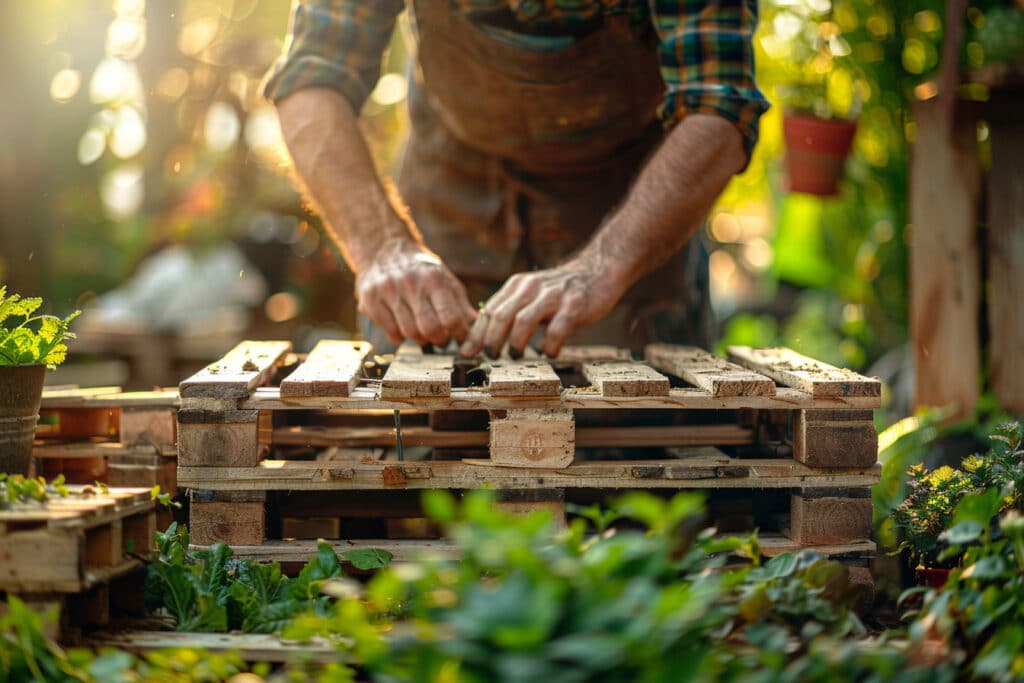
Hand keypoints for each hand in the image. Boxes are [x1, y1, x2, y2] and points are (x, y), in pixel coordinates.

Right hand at [356, 239, 476, 345]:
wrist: (384, 249)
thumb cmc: (421, 269)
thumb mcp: (445, 279)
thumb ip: (461, 306)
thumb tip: (478, 332)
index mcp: (433, 278)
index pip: (450, 318)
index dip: (459, 335)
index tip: (461, 338)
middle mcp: (410, 283)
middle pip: (430, 329)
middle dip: (439, 339)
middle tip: (441, 337)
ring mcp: (387, 292)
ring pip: (410, 333)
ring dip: (420, 338)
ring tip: (422, 329)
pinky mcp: (370, 300)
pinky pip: (391, 332)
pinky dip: (401, 336)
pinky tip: (404, 326)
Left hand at [459, 259, 626, 358]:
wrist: (597, 271)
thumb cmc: (560, 290)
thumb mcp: (531, 292)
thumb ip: (511, 309)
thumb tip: (485, 337)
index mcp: (517, 285)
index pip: (490, 310)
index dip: (476, 334)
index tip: (467, 352)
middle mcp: (532, 288)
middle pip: (502, 316)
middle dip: (492, 340)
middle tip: (490, 357)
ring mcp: (553, 296)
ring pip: (524, 321)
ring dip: (516, 343)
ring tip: (514, 355)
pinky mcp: (574, 305)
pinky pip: (557, 329)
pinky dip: (550, 345)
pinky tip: (549, 353)